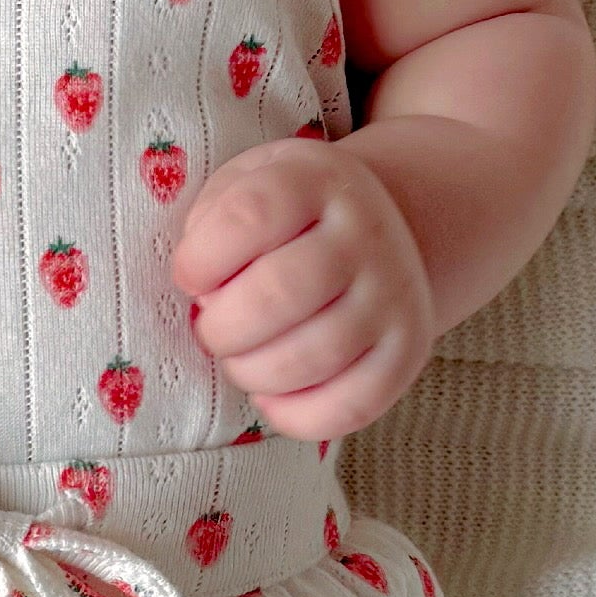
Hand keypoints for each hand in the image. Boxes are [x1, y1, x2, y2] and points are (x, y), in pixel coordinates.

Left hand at [169, 139, 438, 440]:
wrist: (377, 234)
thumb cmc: (287, 218)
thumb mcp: (247, 184)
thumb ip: (211, 220)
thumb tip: (198, 288)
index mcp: (317, 180)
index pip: (250, 216)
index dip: (201, 258)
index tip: (189, 277)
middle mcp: (366, 234)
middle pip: (280, 293)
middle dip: (222, 327)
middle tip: (211, 329)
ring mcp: (394, 295)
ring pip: (313, 356)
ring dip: (251, 372)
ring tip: (239, 359)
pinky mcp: (407, 352)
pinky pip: (350, 406)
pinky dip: (294, 415)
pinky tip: (270, 395)